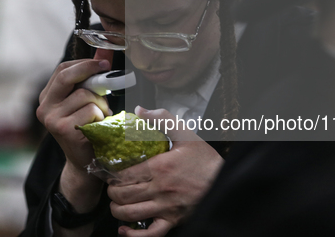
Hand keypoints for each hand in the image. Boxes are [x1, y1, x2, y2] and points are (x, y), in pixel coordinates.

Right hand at [37, 49, 113, 216]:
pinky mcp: (64, 130)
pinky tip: (98, 127)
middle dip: (89, 70)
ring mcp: (52, 120)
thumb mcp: (87, 98)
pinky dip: (101, 116)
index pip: (62, 69)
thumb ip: (93, 74)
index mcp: (47, 97)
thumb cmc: (87, 127)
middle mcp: (44, 107)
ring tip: (100, 116)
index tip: (103, 63)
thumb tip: (105, 48)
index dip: (84, 63)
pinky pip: (91, 111)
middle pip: (66, 77)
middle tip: (108, 70)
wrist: (84, 161)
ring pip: (85, 95)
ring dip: (101, 104)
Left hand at [108, 107, 223, 236]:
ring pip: (131, 213)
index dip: (111, 175)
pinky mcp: (173, 221)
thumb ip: (162, 119)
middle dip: (112, 191)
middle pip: (123, 194)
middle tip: (112, 185)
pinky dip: (134, 234)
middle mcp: (160, 189)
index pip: (124, 175)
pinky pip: (150, 233)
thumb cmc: (206, 161)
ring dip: (117, 209)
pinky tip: (125, 229)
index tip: (109, 172)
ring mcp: (166, 208)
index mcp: (160, 167)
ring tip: (117, 202)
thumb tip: (140, 110)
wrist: (225, 181)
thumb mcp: (186, 134)